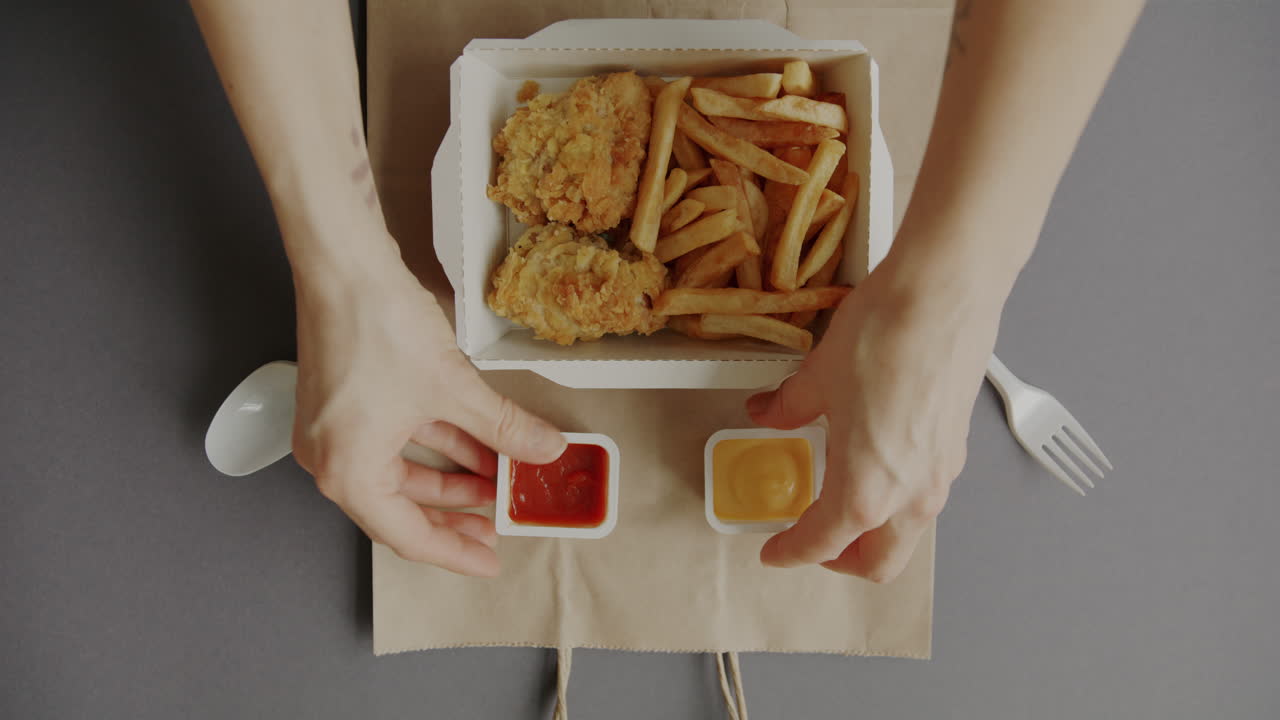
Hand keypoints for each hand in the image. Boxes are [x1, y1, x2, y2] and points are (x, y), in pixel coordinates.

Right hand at [289, 233, 564, 575]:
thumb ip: (503, 428)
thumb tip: (544, 449)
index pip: (407, 535)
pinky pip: (394, 442)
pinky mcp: (346, 402)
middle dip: (456, 514)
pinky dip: (435, 446)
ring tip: (498, 482)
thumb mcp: (454, 388)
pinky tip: (476, 445)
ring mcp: (335, 430)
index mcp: (348, 472)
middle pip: (401, 508)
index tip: (490, 560)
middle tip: (499, 525)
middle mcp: (331, 458)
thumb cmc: (377, 324)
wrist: (343, 262)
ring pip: (401, 472)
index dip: (454, 552)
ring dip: (450, 476)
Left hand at [747, 252, 1002, 581]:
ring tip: (841, 500)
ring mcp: (941, 473)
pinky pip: (924, 494)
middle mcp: (910, 494)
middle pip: (878, 563)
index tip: (775, 552)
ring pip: (907, 533)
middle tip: (812, 541)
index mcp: (866, 490)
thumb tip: (770, 412)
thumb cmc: (886, 335)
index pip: (823, 543)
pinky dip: (896, 498)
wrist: (945, 292)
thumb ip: (789, 407)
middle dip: (841, 561)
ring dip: (873, 533)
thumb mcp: (817, 377)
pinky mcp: (956, 446)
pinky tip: (876, 461)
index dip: (792, 552)